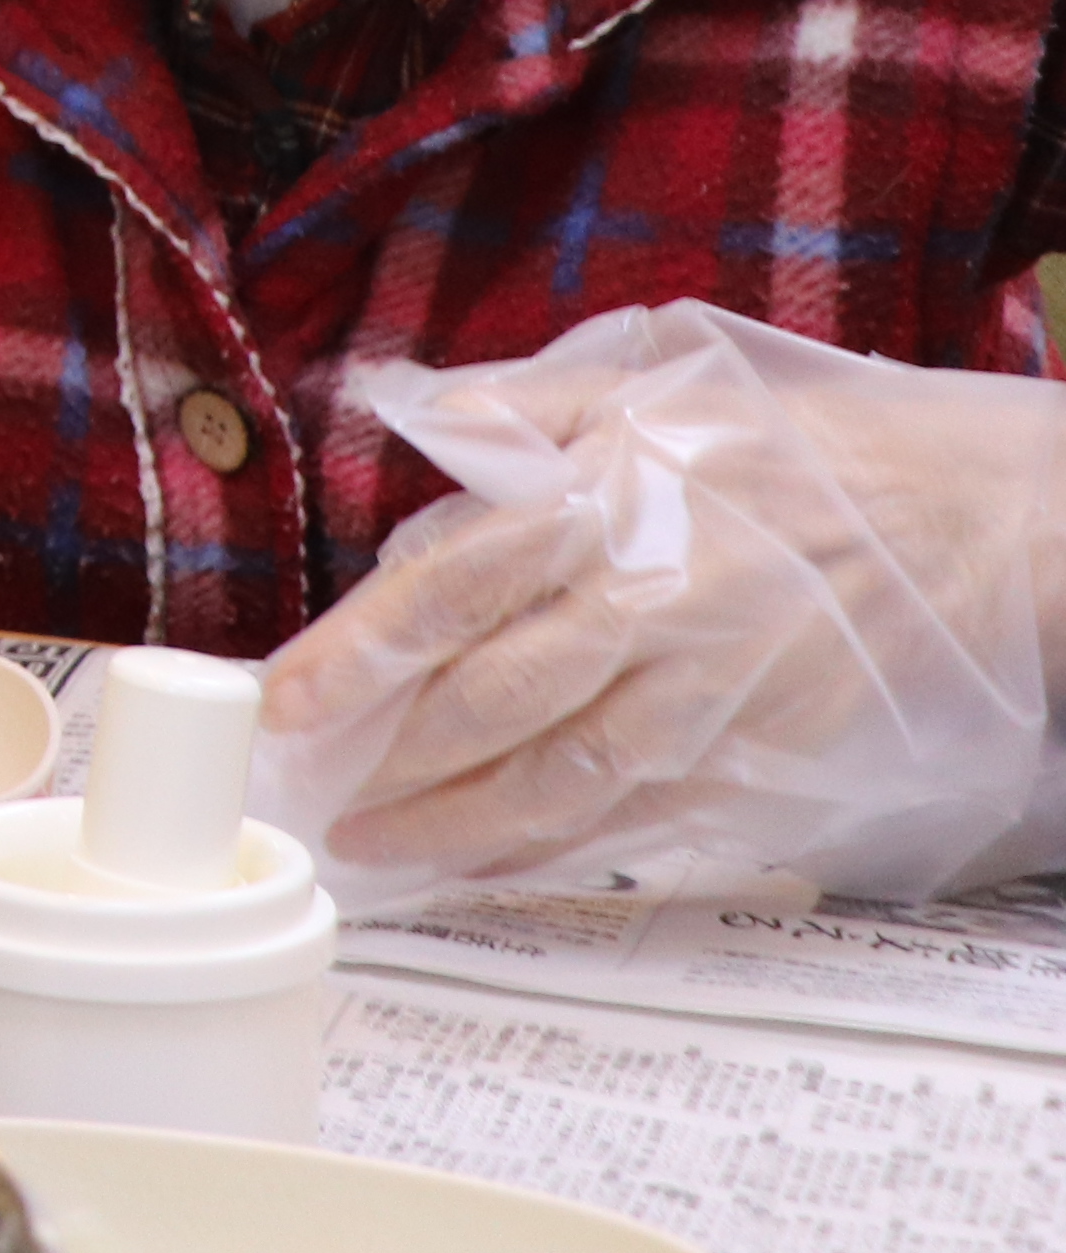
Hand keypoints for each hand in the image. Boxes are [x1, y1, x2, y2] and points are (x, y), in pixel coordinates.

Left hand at [258, 304, 1065, 900]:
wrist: (967, 516)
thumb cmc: (792, 450)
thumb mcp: (656, 391)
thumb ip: (527, 406)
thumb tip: (416, 411)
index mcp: (612, 505)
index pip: (456, 585)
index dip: (361, 652)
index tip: (286, 701)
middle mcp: (657, 602)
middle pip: (500, 699)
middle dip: (395, 760)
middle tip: (313, 798)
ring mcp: (713, 687)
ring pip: (568, 778)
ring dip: (462, 826)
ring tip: (381, 849)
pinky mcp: (762, 746)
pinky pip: (643, 815)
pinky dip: (561, 849)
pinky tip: (493, 862)